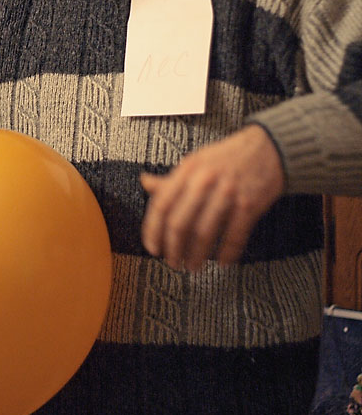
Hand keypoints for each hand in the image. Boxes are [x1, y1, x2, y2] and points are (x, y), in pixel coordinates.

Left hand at [141, 125, 284, 270]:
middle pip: (180, 222)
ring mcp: (228, 193)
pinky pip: (234, 236)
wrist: (268, 148)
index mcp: (188, 169)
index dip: (153, 230)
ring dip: (196, 255)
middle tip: (172, 263)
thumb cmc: (227, 157)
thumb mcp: (196, 161)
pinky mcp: (249, 204)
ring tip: (192, 266)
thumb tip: (145, 182)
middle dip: (173, 249)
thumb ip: (172, 178)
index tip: (152, 247)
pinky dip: (226, 253)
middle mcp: (205, 180)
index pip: (162, 204)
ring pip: (204, 233)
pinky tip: (221, 262)